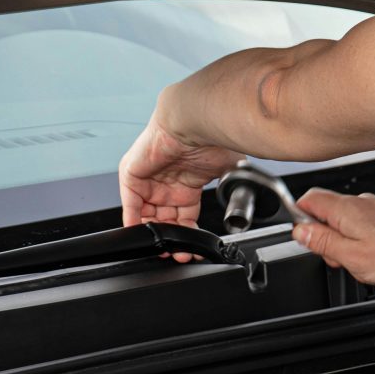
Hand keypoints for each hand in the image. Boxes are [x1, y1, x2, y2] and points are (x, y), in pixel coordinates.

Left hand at [119, 112, 243, 259]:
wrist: (193, 121)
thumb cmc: (212, 137)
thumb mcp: (228, 172)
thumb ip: (233, 191)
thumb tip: (244, 207)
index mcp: (188, 184)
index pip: (184, 217)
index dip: (188, 235)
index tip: (193, 250)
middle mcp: (168, 183)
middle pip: (165, 220)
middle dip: (171, 238)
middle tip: (179, 252)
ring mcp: (149, 179)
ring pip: (147, 215)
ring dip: (155, 234)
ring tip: (165, 247)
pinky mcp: (132, 174)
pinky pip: (129, 204)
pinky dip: (134, 221)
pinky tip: (144, 234)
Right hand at [291, 189, 374, 286]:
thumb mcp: (352, 256)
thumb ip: (322, 242)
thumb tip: (300, 231)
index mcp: (345, 210)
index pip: (306, 200)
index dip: (300, 220)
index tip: (308, 240)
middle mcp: (357, 203)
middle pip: (323, 213)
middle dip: (324, 238)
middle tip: (339, 258)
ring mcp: (371, 208)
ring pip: (341, 222)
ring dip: (343, 243)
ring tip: (361, 260)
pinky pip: (358, 226)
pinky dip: (359, 242)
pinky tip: (373, 256)